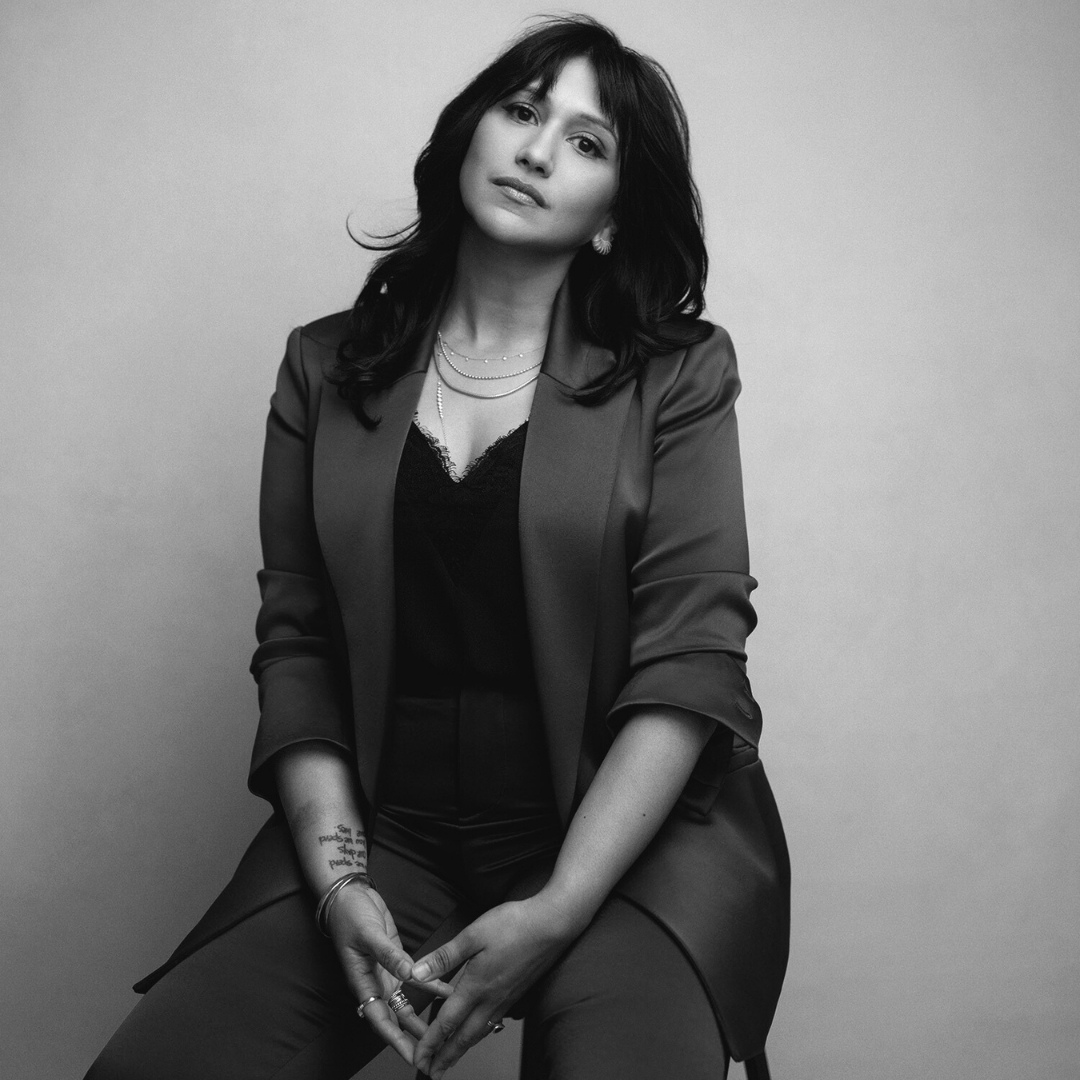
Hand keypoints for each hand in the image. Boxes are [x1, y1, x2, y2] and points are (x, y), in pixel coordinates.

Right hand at [326, 883, 453, 1064]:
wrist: (351, 897)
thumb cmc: (350, 916)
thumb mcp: (368, 934)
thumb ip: (388, 954)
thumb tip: (407, 972)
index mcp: (362, 982)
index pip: (380, 1019)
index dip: (395, 1039)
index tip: (411, 1056)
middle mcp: (376, 983)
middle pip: (395, 1018)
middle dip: (412, 1037)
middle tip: (434, 1052)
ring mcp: (388, 973)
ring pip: (407, 1003)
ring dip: (423, 1016)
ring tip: (444, 1029)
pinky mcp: (398, 960)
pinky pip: (417, 979)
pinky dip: (432, 985)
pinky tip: (448, 991)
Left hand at [410, 894, 583, 1077]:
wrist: (553, 924)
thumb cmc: (515, 925)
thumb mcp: (473, 934)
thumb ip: (445, 956)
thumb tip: (416, 973)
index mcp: (476, 986)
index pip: (447, 1023)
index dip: (430, 1043)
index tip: (418, 1059)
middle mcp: (491, 999)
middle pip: (464, 1037)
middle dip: (446, 1057)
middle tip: (432, 1073)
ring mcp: (506, 998)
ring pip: (480, 1032)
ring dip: (462, 1049)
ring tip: (451, 1058)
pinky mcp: (517, 993)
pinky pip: (494, 1022)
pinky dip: (480, 1034)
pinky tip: (479, 1029)